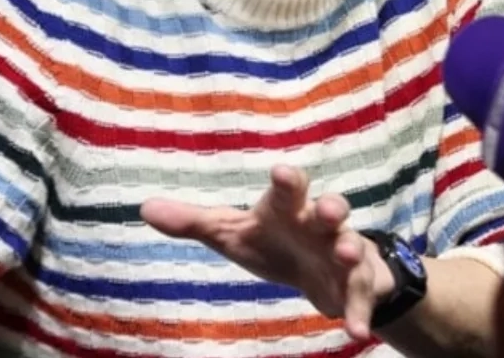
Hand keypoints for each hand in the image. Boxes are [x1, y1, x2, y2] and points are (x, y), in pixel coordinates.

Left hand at [141, 165, 392, 340]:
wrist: (324, 268)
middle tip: (328, 210)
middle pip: (329, 209)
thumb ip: (193, 222)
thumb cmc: (273, 240)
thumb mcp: (232, 233)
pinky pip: (360, 295)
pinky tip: (355, 329)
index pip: (288, 189)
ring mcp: (342, 250)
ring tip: (344, 254)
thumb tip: (144, 207)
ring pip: (350, 246)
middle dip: (331, 207)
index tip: (281, 173)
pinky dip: (358, 311)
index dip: (287, 181)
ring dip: (349, 250)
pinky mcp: (357, 282)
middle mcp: (318, 224)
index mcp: (287, 209)